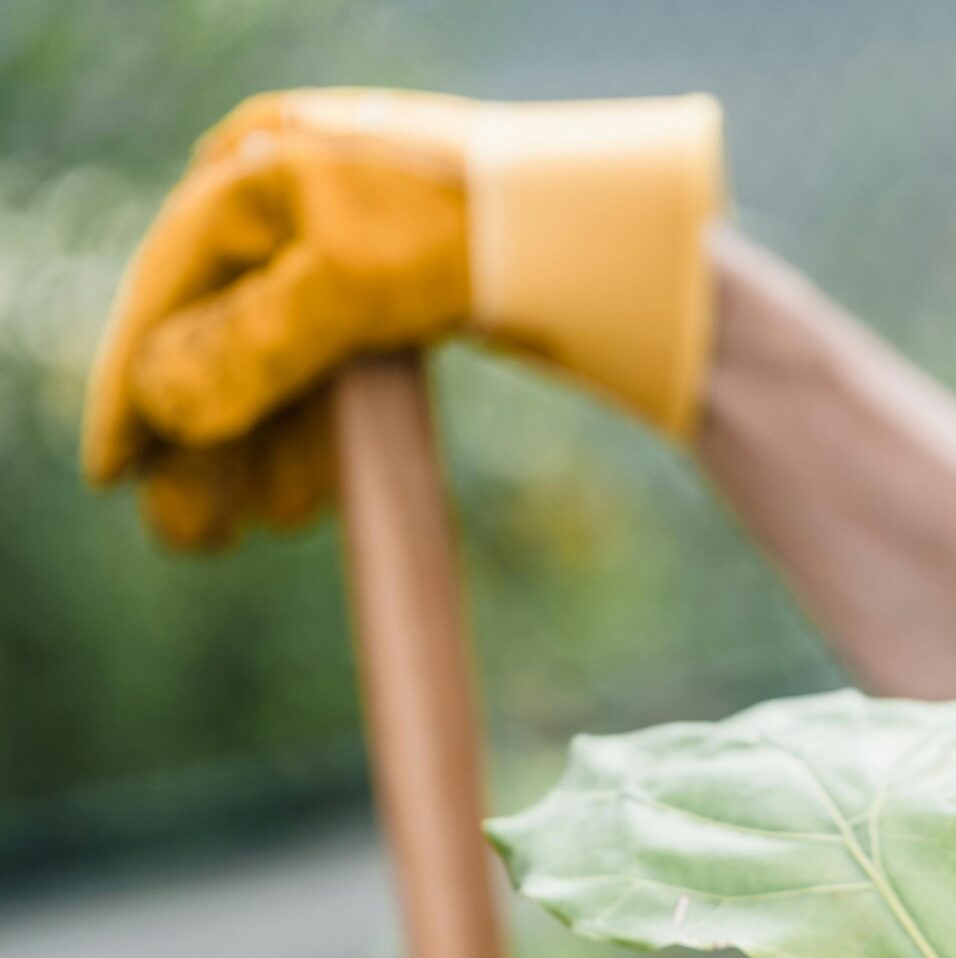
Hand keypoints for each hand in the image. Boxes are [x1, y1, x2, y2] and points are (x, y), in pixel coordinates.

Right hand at [83, 87, 722, 547]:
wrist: (593, 226)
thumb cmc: (468, 230)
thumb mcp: (345, 289)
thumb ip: (251, 347)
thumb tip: (163, 405)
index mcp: (255, 172)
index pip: (166, 292)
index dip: (132, 389)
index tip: (112, 474)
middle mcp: (287, 202)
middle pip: (214, 341)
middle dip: (197, 448)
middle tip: (185, 538)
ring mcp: (341, 248)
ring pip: (274, 371)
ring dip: (252, 459)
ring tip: (237, 538)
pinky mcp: (394, 293)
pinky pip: (331, 377)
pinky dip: (313, 440)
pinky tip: (301, 509)